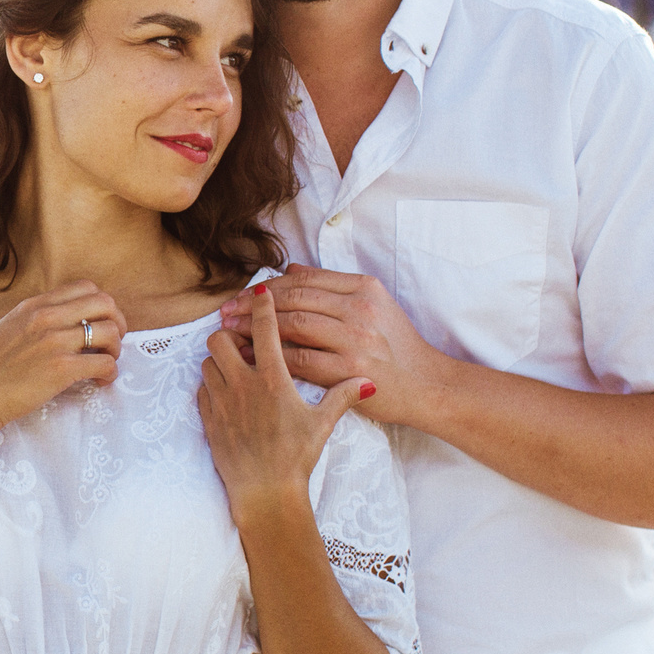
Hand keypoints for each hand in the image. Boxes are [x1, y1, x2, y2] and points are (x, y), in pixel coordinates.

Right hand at [0, 281, 125, 440]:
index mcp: (34, 305)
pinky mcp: (61, 368)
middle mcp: (46, 317)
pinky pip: (105, 363)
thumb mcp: (9, 329)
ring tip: (107, 363)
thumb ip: (36, 320)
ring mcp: (54, 341)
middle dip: (117, 322)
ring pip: (110, 331)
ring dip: (116, 349)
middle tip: (112, 343)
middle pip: (104, 302)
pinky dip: (110, 373)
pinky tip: (101, 381)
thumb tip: (65, 324)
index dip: (101, 305)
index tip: (100, 323)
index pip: (84, 287)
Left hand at [199, 281, 370, 509]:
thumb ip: (343, 397)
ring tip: (235, 365)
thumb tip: (369, 382)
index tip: (259, 293)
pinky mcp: (208, 419)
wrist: (265, 492)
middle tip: (243, 341)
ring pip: (207, 362)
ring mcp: (221, 402)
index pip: (264, 330)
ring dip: (218, 359)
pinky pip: (200, 390)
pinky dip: (210, 384)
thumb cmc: (296, 457)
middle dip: (229, 334)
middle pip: (220, 339)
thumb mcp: (323, 425)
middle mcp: (242, 385)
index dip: (261, 306)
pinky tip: (226, 392)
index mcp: (272, 380)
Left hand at [224, 263, 453, 428]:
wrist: (427, 385)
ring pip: (292, 325)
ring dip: (255, 328)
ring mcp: (355, 339)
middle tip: (226, 311)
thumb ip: (333, 287)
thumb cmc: (396, 348)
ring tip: (231, 331)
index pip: (304, 279)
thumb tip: (292, 268)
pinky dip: (270, 356)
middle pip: (293, 299)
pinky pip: (298, 358)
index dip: (268, 286)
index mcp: (364, 288)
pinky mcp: (349, 370)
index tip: (243, 295)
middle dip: (253, 305)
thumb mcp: (374, 305)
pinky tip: (251, 357)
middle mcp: (360, 309)